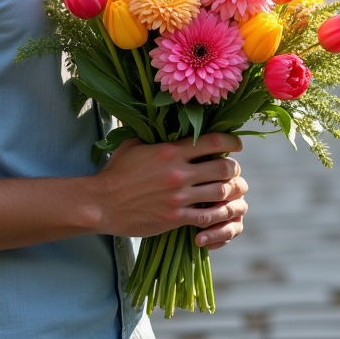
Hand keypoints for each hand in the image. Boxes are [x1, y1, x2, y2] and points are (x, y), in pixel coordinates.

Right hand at [90, 132, 247, 244]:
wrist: (101, 204)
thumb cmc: (116, 172)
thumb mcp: (134, 145)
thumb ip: (154, 134)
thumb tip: (166, 120)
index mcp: (170, 151)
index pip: (212, 141)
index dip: (231, 141)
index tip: (238, 145)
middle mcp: (178, 172)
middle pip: (223, 168)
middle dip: (234, 169)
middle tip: (234, 171)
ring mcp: (178, 197)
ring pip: (220, 192)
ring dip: (230, 191)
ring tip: (231, 191)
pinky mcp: (175, 218)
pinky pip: (207, 216)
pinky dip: (217, 214)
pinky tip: (217, 212)